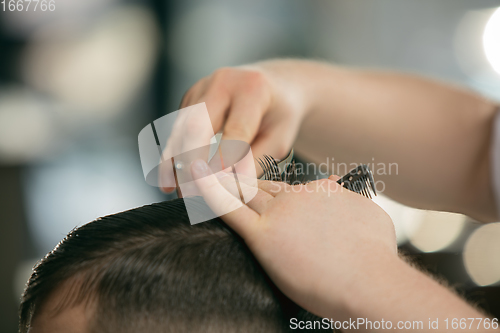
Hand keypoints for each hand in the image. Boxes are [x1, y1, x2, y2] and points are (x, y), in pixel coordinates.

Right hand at [160, 61, 309, 192]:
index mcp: (253, 89)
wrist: (273, 86)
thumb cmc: (279, 117)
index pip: (235, 130)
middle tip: (191, 195)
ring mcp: (201, 87)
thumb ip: (254, 162)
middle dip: (190, 163)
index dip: (224, 162)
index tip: (215, 188)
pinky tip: (172, 181)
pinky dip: (173, 156)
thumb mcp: (279, 140)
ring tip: (179, 193)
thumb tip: (227, 187)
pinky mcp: (189, 98)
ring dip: (175, 163)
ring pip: (180, 128)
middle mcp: (222, 82)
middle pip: (196, 125)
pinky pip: (177, 129)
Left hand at [190, 159, 397, 318]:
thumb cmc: (376, 257)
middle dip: (234, 182)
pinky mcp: (265, 235)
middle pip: (257, 186)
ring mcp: (280, 213)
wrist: (372, 282)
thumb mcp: (370, 216)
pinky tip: (192, 178)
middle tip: (211, 175)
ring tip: (192, 170)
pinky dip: (207, 192)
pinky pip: (230, 209)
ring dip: (215, 179)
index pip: (281, 188)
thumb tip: (343, 192)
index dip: (262, 192)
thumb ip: (350, 201)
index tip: (249, 195)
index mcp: (319, 191)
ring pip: (240, 191)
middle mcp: (297, 195)